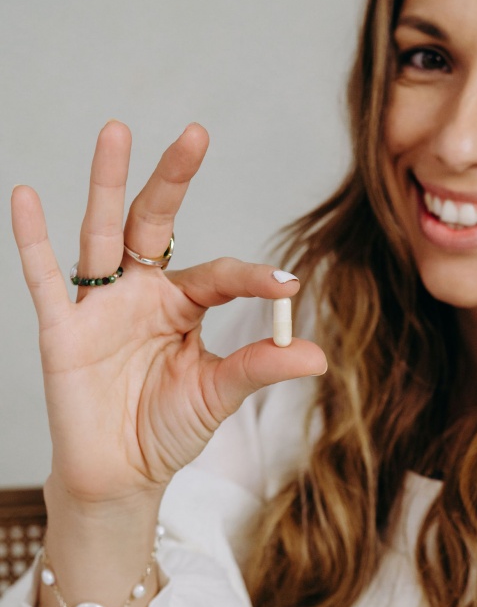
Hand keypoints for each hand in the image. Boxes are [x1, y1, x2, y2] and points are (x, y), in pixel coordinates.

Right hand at [11, 121, 326, 507]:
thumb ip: (259, 366)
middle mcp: (140, 294)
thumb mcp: (219, 394)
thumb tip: (318, 356)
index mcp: (182, 304)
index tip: (285, 285)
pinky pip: (43, 278)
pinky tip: (25, 195)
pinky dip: (32, 238)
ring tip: (117, 131)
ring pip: (101, 234)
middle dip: (173, 179)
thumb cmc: (167, 429)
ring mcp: (99, 308)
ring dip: (107, 184)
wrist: (121, 475)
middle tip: (196, 132)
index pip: (218, 275)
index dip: (252, 278)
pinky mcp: (63, 331)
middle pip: (153, 223)